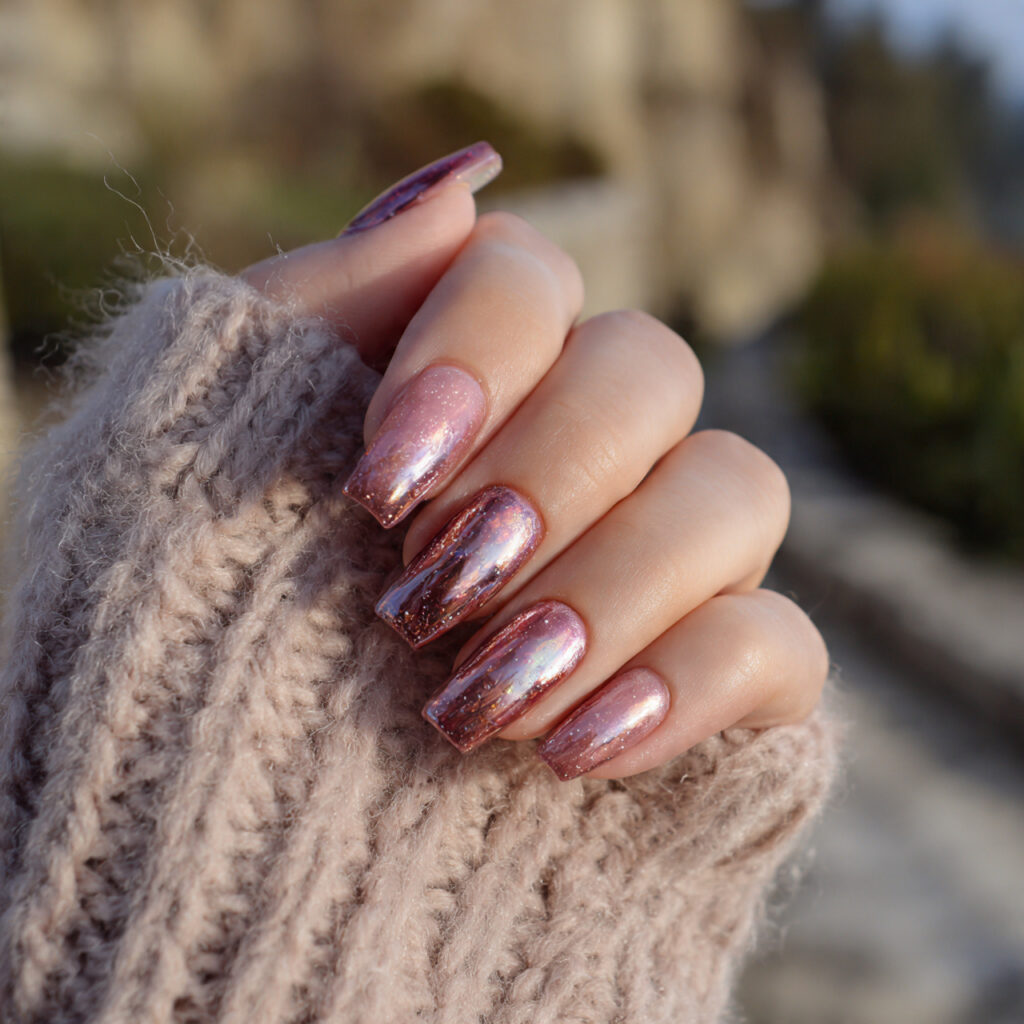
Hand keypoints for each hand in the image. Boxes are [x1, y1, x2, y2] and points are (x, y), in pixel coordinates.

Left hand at [242, 144, 827, 781]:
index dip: (478, 352)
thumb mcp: (220, 449)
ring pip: (738, 493)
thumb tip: (465, 183)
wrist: (234, 832)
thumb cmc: (206, 632)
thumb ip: (329, 300)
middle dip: (545, 479)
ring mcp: (660, 564)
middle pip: (649, 372)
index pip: (531, 277)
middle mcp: (580, 454)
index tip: (379, 483)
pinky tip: (573, 752)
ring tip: (481, 697)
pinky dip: (688, 687)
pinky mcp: (717, 684)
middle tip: (426, 596)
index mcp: (469, 383)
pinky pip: (781, 646)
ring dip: (611, 586)